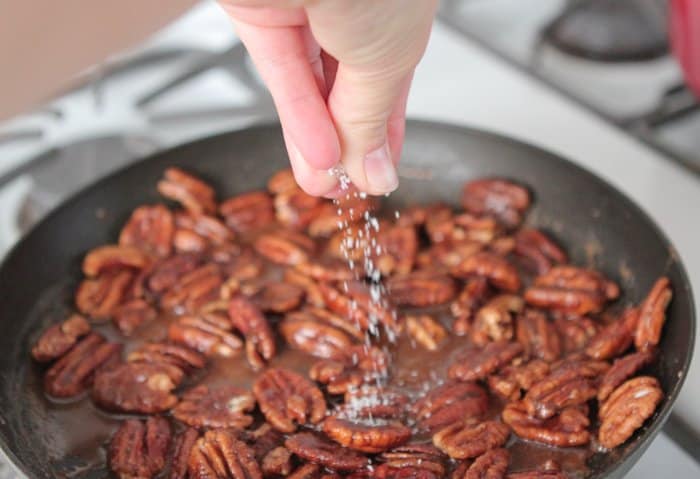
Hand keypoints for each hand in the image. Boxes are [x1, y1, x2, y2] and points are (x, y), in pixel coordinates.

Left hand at [219, 0, 437, 195]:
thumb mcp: (386, 60)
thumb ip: (371, 118)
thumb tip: (371, 168)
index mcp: (396, 12)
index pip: (391, 84)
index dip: (385, 133)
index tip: (381, 172)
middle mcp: (351, 7)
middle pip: (347, 89)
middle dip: (347, 145)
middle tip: (347, 188)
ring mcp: (302, 6)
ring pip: (310, 87)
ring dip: (318, 142)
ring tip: (325, 186)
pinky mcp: (258, 9)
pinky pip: (280, 71)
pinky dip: (296, 115)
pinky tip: (312, 154)